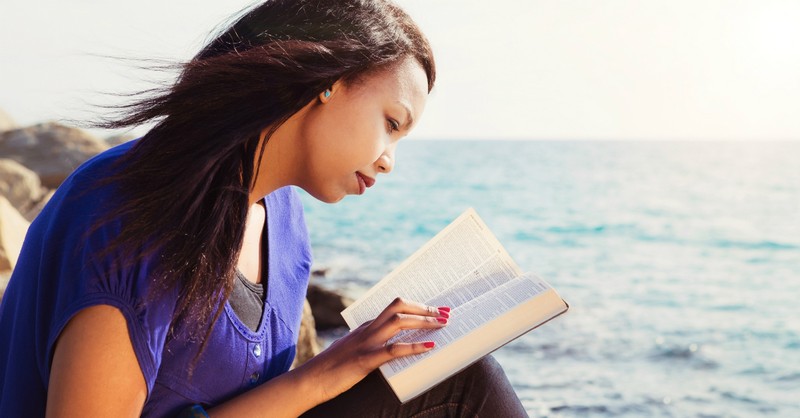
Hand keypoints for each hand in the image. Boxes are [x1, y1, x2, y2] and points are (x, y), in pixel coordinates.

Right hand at [298, 297, 450, 400]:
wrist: (309, 381)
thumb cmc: (331, 369)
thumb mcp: (353, 351)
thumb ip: (370, 345)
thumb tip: (392, 346)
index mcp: (365, 327)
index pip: (395, 308)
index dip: (418, 307)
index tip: (436, 310)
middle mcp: (367, 330)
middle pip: (399, 307)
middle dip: (425, 309)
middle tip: (445, 314)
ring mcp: (366, 343)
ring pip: (399, 322)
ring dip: (424, 322)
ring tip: (442, 325)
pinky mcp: (364, 361)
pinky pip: (392, 350)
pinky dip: (413, 347)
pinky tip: (429, 347)